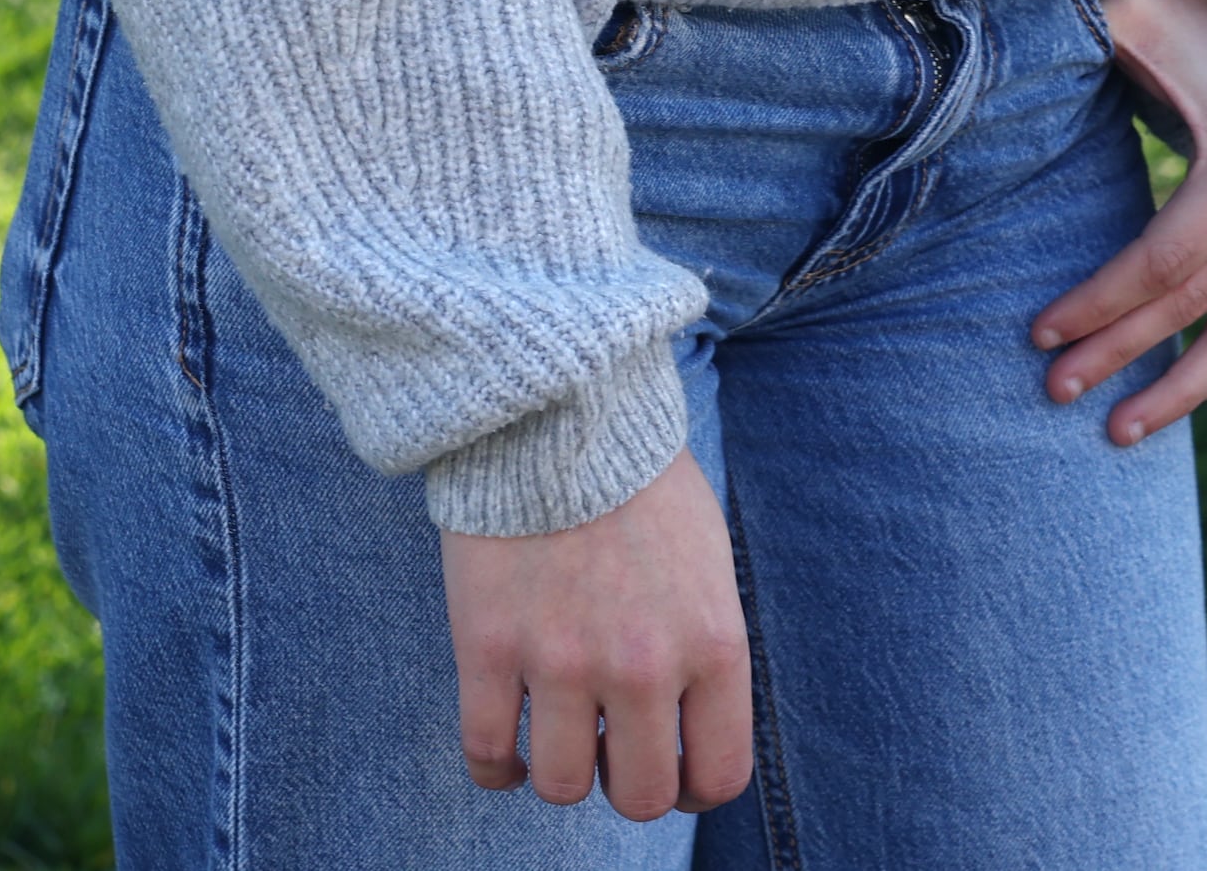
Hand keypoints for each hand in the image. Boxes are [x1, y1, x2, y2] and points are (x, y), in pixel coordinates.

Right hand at [438, 448, 753, 820]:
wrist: (558, 409)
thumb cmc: (640, 483)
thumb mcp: (708, 563)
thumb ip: (704, 649)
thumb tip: (691, 728)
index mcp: (712, 644)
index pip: (719, 775)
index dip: (693, 786)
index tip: (671, 766)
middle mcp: (644, 666)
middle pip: (641, 798)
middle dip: (626, 782)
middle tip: (609, 747)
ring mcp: (561, 660)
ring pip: (563, 787)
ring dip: (562, 772)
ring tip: (555, 737)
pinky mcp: (488, 646)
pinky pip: (487, 754)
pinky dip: (496, 769)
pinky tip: (505, 751)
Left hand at [1032, 0, 1206, 446]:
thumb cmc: (1179, 17)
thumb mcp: (1129, 14)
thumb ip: (1070, 32)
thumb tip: (987, 46)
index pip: (1164, 260)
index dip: (1099, 303)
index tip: (1036, 332)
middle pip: (1195, 307)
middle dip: (1121, 355)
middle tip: (1054, 392)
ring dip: (1179, 393)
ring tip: (1115, 433)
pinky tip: (1165, 400)